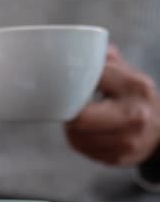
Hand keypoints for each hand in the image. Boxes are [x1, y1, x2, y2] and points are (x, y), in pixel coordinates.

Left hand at [66, 46, 159, 165]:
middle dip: (69, 113)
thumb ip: (106, 60)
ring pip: (76, 136)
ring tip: (78, 120)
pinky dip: (78, 140)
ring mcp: (127, 141)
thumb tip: (84, 43)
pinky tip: (85, 133)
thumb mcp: (127, 75)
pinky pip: (82, 149)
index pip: (89, 82)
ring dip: (71, 128)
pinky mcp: (117, 158)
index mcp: (134, 87)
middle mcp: (134, 116)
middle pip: (79, 119)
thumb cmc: (135, 98)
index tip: (65, 83)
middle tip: (69, 108)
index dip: (72, 83)